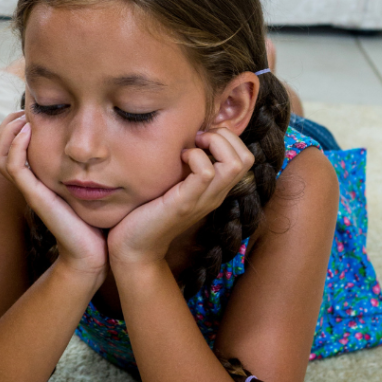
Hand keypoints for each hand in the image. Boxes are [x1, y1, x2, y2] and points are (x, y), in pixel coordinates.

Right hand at [0, 114, 107, 280]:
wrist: (94, 252)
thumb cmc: (93, 218)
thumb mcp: (84, 183)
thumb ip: (81, 164)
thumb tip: (95, 140)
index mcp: (33, 176)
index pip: (5, 144)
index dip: (12, 124)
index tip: (33, 111)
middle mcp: (26, 180)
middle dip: (6, 123)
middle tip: (26, 112)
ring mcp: (28, 187)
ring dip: (7, 130)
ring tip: (26, 119)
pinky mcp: (34, 194)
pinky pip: (13, 165)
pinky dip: (17, 144)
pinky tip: (31, 132)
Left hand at [107, 129, 255, 270]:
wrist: (136, 246)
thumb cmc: (150, 209)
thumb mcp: (175, 182)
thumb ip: (186, 165)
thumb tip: (188, 135)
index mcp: (216, 188)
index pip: (245, 157)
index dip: (227, 137)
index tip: (201, 136)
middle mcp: (216, 194)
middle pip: (246, 158)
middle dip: (225, 136)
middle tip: (199, 137)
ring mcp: (204, 200)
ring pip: (234, 163)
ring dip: (214, 143)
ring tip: (192, 146)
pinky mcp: (186, 203)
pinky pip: (207, 173)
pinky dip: (196, 156)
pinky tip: (180, 158)